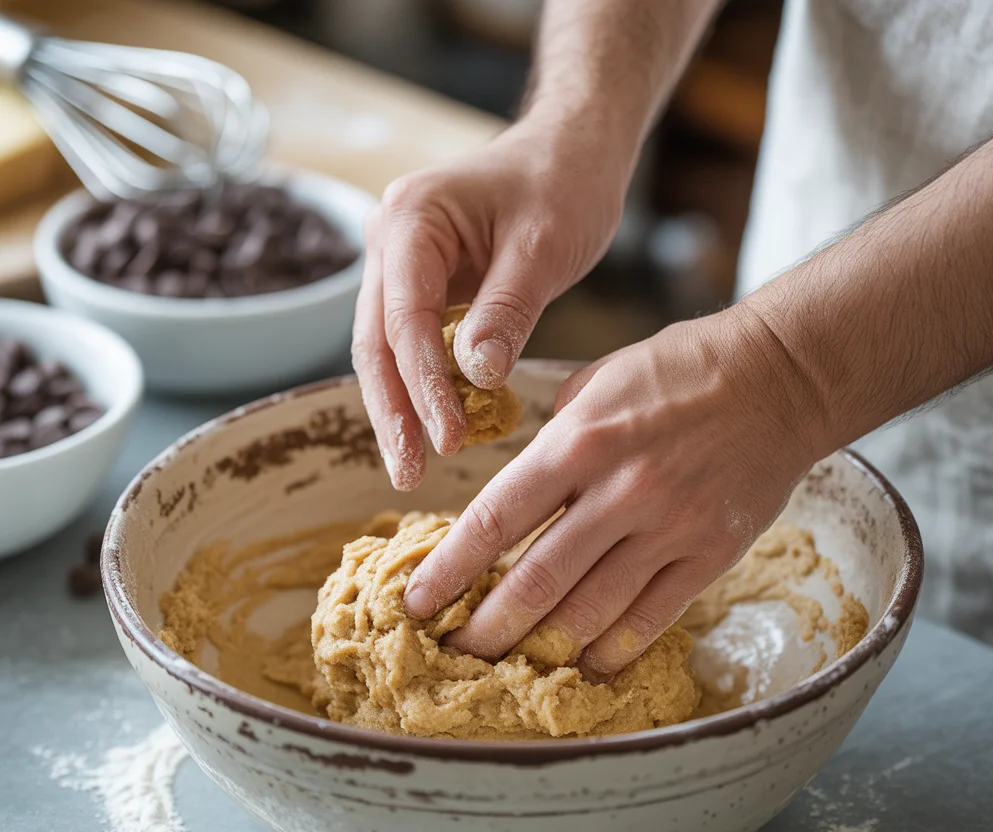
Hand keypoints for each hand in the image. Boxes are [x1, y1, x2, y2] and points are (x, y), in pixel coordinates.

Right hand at [352, 115, 628, 489]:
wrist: (568, 151)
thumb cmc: (563, 183)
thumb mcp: (544, 247)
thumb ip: (507, 312)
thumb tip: (475, 381)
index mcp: (412, 220)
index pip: (405, 318)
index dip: (423, 386)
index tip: (447, 439)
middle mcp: (390, 242)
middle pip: (377, 342)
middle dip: (393, 412)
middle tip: (409, 472)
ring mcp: (400, 266)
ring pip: (386, 351)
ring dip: (399, 410)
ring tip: (411, 467)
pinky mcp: (422, 288)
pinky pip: (412, 347)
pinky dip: (422, 390)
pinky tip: (433, 432)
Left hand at [403, 306, 826, 678]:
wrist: (780, 377)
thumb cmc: (677, 372)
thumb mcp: (596, 385)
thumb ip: (552, 444)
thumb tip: (516, 496)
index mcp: (578, 442)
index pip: (495, 520)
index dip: (449, 570)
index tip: (417, 603)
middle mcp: (619, 491)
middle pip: (537, 581)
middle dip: (486, 629)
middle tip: (454, 655)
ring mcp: (668, 528)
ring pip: (590, 611)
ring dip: (541, 648)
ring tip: (508, 669)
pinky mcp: (709, 554)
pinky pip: (650, 618)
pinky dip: (610, 649)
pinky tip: (582, 665)